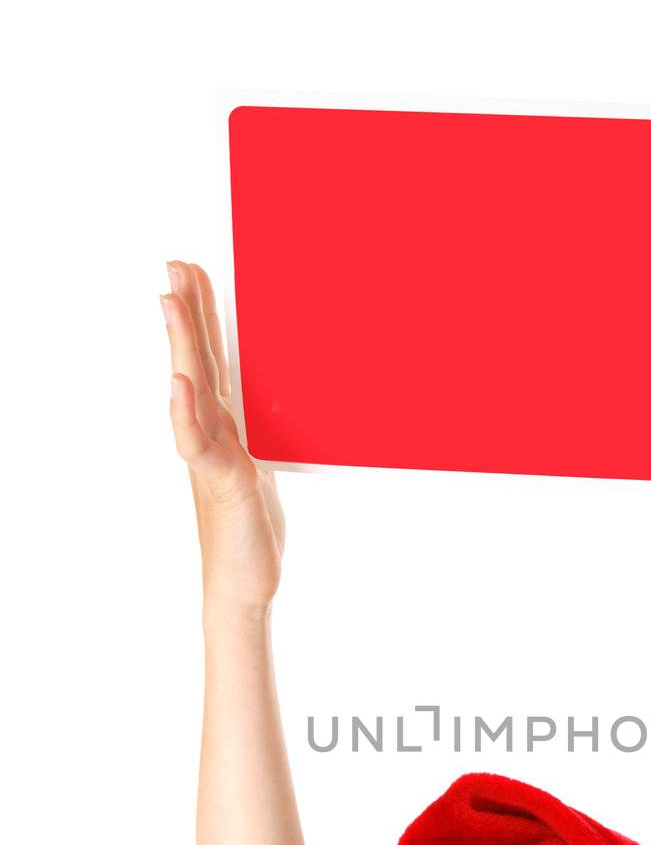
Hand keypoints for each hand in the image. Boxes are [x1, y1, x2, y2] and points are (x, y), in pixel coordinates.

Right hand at [162, 260, 285, 612]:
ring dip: (181, 346)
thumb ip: (265, 430)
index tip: (195, 269)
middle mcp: (213, 431)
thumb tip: (286, 396)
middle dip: (188, 312)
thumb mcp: (267, 465)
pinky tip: (179, 384)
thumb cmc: (255, 524)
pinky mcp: (222, 482)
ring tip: (169, 303)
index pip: (212, 358)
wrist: (245, 579)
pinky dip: (185, 413)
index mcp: (226, 423)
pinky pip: (199, 444)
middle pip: (198, 362)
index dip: (203, 314)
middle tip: (175, 265)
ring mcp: (212, 455)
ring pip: (193, 392)